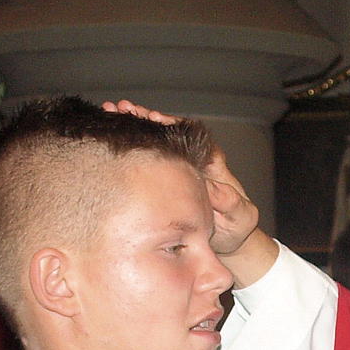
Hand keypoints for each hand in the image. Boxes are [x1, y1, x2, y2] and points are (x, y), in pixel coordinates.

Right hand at [104, 100, 277, 284]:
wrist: (226, 241)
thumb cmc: (235, 229)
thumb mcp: (240, 218)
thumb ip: (231, 203)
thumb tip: (213, 188)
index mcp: (212, 165)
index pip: (190, 137)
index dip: (171, 125)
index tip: (154, 118)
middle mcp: (192, 161)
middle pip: (167, 131)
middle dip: (144, 118)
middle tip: (122, 108)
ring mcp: (177, 168)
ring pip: (154, 142)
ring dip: (133, 126)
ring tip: (110, 111)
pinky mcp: (165, 179)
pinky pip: (147, 158)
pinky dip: (130, 147)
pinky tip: (110, 134)